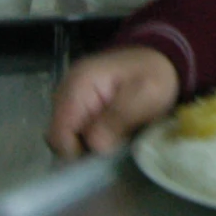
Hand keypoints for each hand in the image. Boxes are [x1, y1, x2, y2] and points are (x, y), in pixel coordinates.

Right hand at [48, 47, 179, 155]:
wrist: (157, 59)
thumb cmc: (154, 75)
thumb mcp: (146, 94)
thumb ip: (119, 116)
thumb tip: (95, 145)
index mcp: (78, 85)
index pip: (59, 132)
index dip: (76, 151)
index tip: (102, 156)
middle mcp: (65, 91)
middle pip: (58, 136)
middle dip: (82, 149)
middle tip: (111, 149)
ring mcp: (68, 98)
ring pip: (65, 136)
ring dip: (86, 145)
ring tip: (113, 141)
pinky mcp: (76, 105)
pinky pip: (73, 131)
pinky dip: (88, 138)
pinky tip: (109, 135)